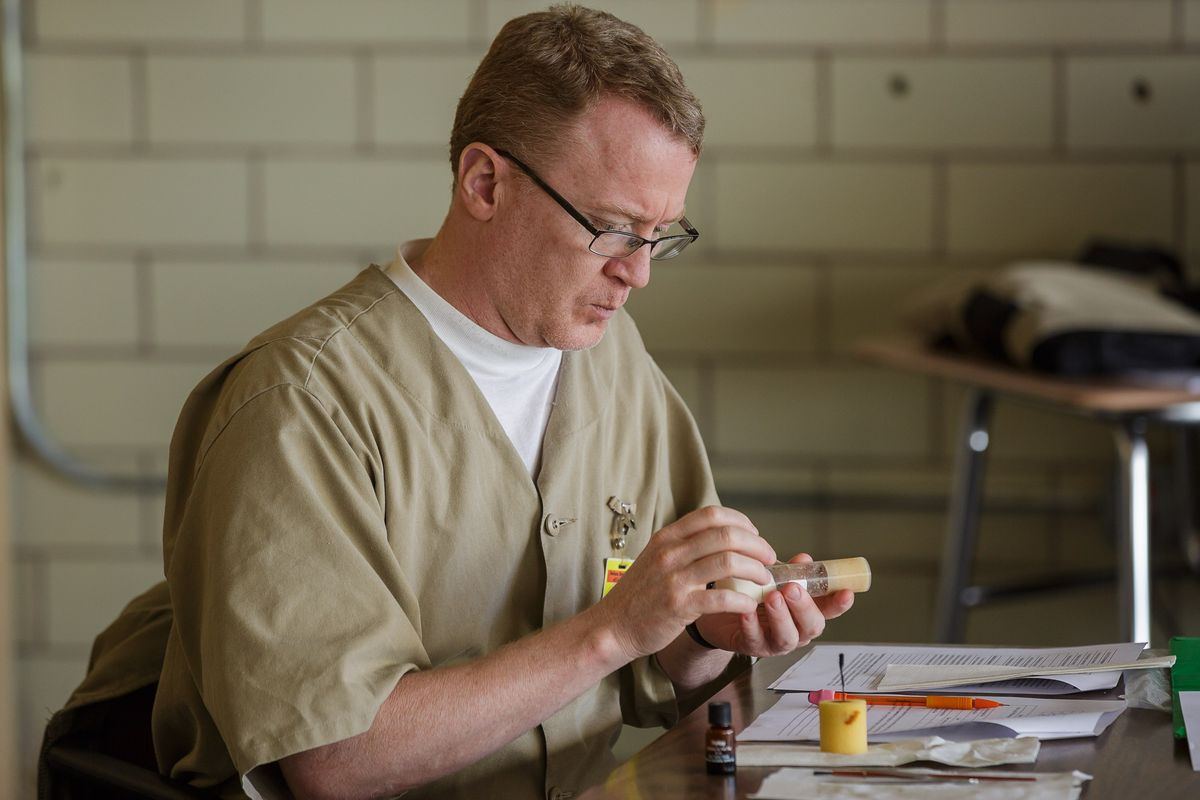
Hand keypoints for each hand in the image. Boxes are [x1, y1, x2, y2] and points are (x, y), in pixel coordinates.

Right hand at [593, 506, 775, 662]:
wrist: (612, 627)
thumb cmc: (638, 596)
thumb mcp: (655, 558)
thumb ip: (683, 545)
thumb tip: (720, 537)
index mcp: (667, 537)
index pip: (712, 514)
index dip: (740, 521)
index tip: (754, 534)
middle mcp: (671, 553)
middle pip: (726, 535)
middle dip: (756, 545)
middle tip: (768, 558)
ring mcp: (674, 579)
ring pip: (728, 562)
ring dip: (755, 570)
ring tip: (763, 579)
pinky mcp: (679, 606)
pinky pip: (721, 597)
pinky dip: (742, 600)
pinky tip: (749, 604)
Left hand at [694, 553, 854, 656]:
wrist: (721, 610)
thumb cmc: (754, 596)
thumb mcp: (775, 581)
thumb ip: (792, 573)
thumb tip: (805, 559)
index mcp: (805, 614)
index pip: (828, 610)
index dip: (839, 604)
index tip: (846, 592)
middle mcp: (795, 631)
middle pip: (811, 627)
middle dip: (804, 607)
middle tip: (793, 588)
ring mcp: (773, 642)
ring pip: (786, 637)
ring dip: (781, 616)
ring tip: (772, 597)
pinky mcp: (750, 646)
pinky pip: (753, 638)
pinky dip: (751, 625)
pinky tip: (746, 611)